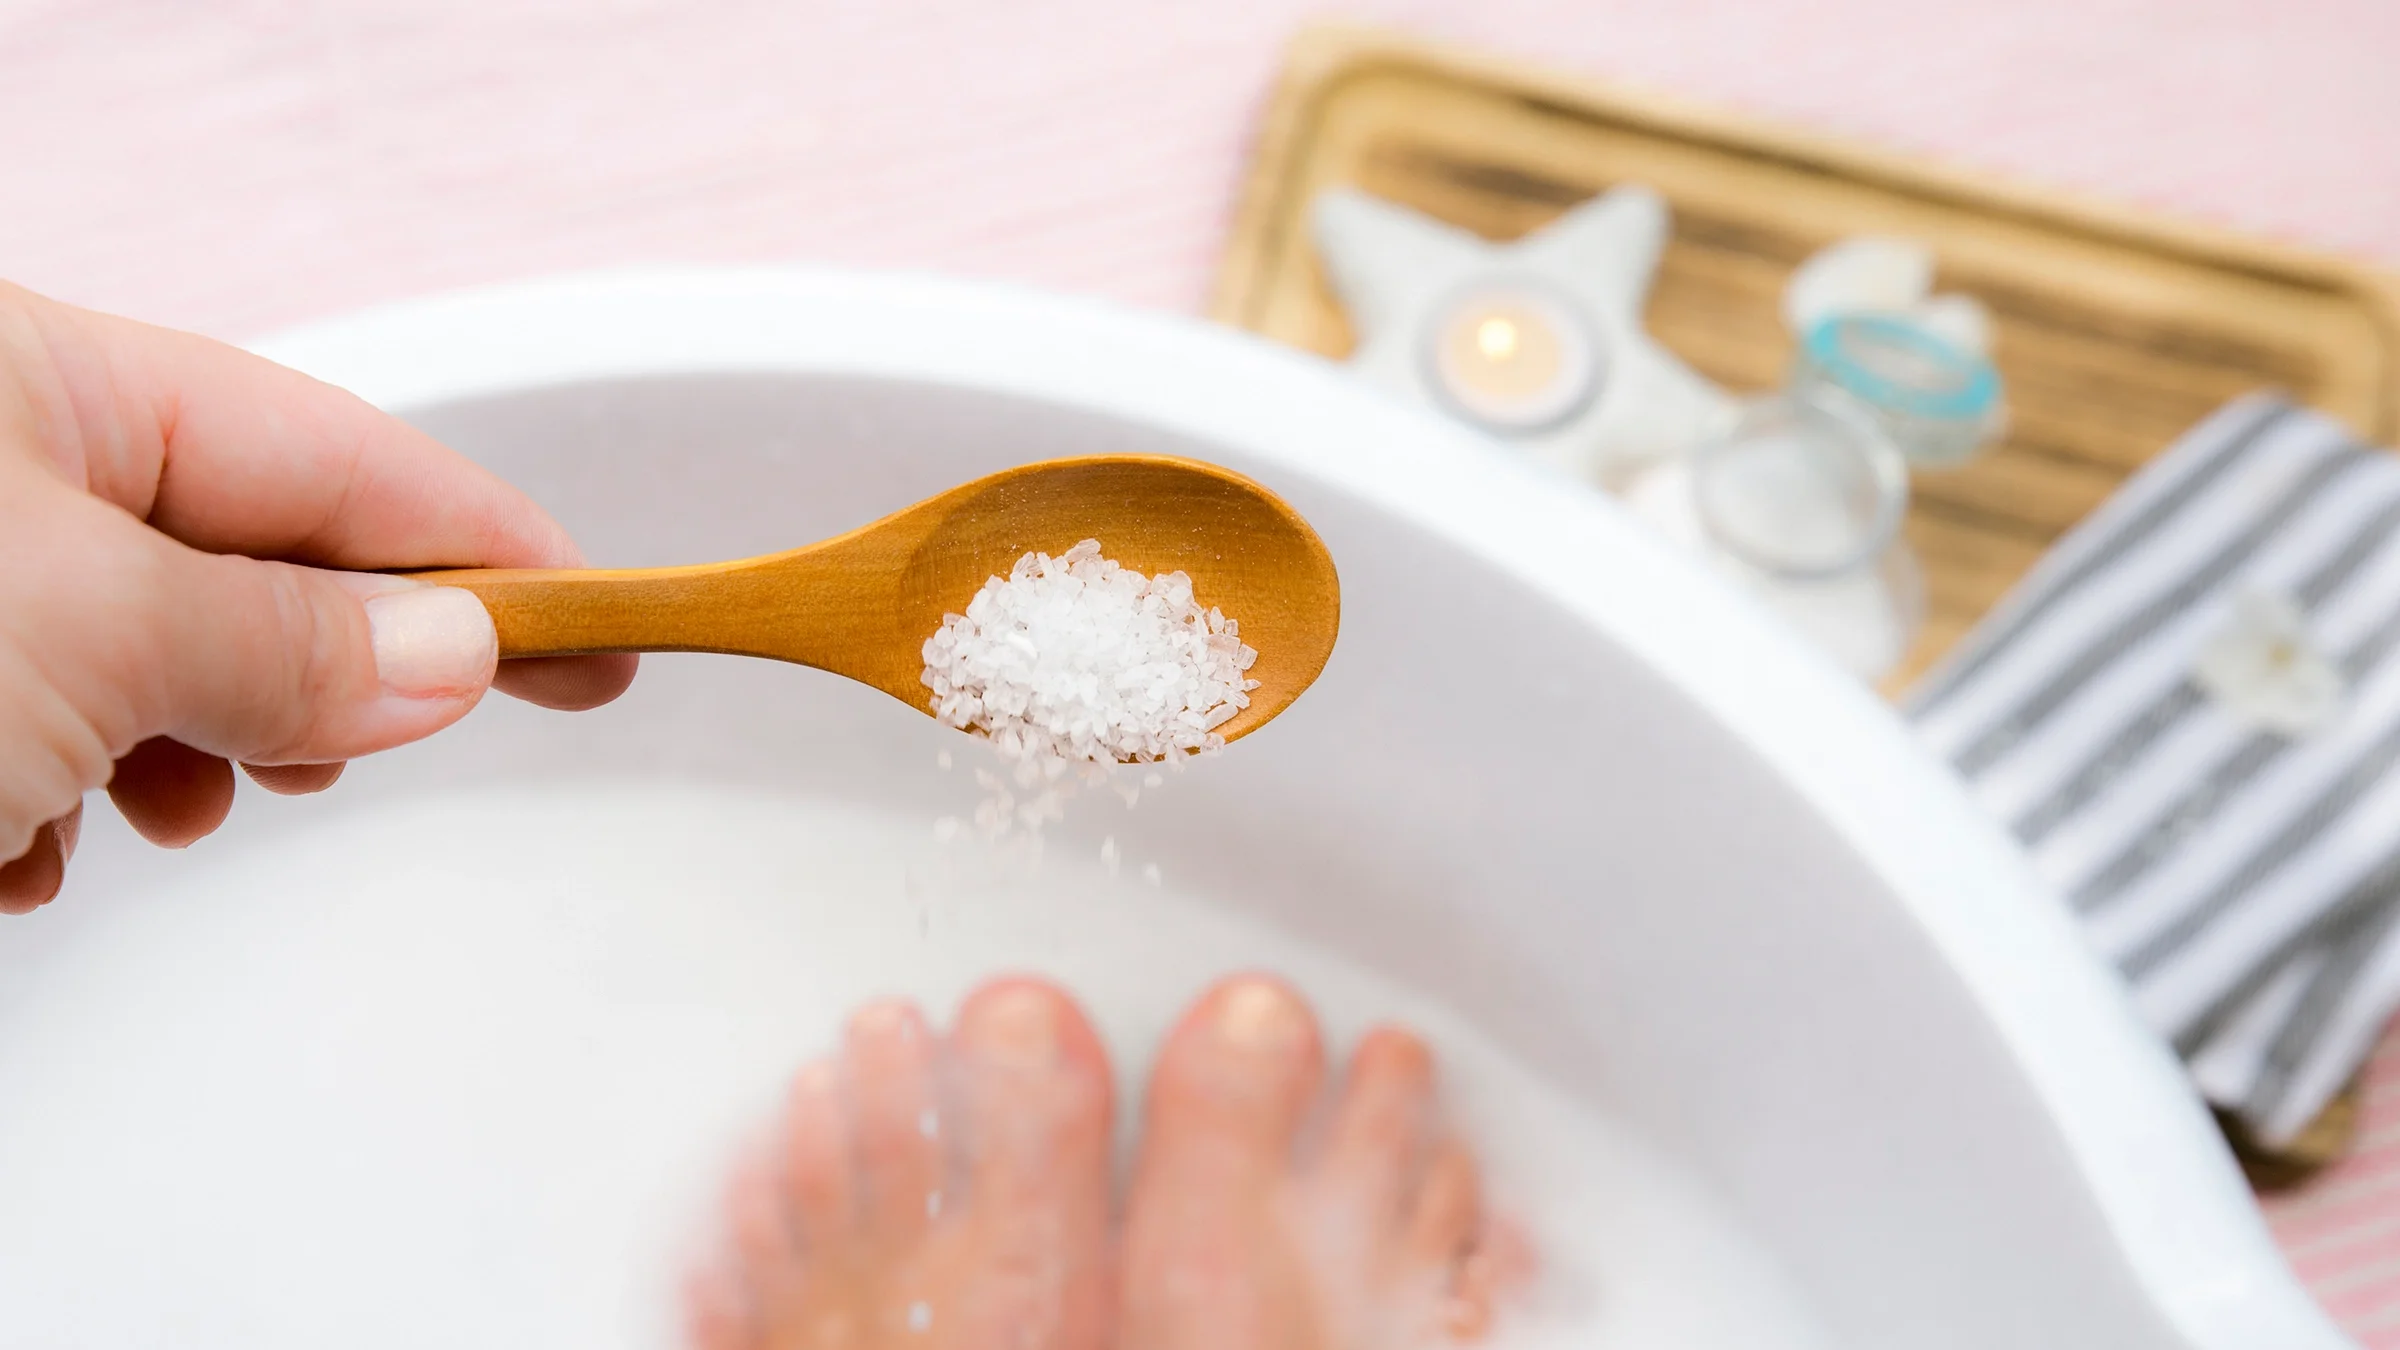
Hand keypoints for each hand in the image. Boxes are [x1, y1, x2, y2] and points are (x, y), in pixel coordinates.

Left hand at [0, 283, 636, 912]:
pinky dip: (74, 799)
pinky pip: (50, 727)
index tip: (597, 619)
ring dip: (189, 753)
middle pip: (249, 557)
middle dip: (315, 670)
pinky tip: (30, 845)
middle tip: (385, 745)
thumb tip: (449, 653)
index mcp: (35, 379)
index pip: (331, 451)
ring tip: (181, 806)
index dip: (481, 542)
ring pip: (153, 657)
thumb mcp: (87, 632)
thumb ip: (281, 642)